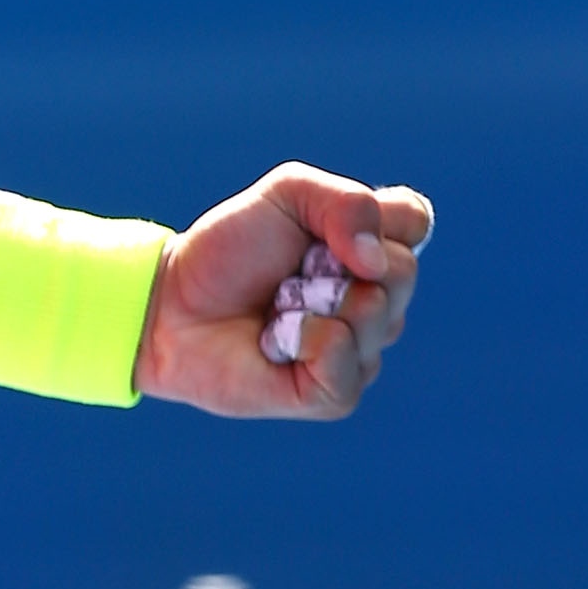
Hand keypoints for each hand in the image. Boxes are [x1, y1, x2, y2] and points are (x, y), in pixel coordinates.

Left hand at [132, 163, 432, 420]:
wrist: (172, 303)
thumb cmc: (229, 249)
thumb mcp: (286, 195)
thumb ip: (345, 203)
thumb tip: (376, 261)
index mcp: (371, 249)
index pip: (415, 222)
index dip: (375, 219)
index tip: (323, 225)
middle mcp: (376, 301)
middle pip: (402, 272)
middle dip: (337, 260)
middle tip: (292, 269)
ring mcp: (360, 349)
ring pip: (376, 315)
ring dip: (314, 299)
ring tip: (278, 306)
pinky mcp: (335, 392)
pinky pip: (345, 359)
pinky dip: (305, 339)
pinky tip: (275, 341)